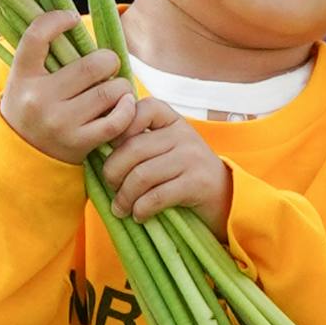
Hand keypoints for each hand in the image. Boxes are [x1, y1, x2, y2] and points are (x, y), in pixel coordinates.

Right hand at [0, 10, 139, 166]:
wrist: (22, 156)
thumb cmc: (31, 107)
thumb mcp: (24, 79)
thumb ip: (43, 54)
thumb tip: (71, 18)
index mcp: (22, 77)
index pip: (37, 36)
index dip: (57, 19)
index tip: (72, 18)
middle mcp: (38, 99)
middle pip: (91, 66)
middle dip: (108, 61)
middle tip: (108, 65)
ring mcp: (59, 122)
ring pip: (109, 91)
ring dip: (121, 85)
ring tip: (116, 87)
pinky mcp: (79, 143)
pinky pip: (116, 120)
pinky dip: (127, 108)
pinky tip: (124, 104)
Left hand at [99, 96, 232, 233]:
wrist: (226, 197)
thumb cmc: (185, 173)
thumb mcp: (166, 148)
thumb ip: (140, 141)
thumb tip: (99, 148)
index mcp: (172, 120)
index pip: (140, 109)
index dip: (118, 129)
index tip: (110, 151)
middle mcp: (183, 134)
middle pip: (133, 149)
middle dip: (113, 173)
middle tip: (110, 188)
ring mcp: (192, 157)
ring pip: (142, 175)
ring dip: (124, 197)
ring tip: (121, 208)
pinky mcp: (197, 183)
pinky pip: (157, 196)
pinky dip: (141, 209)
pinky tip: (139, 215)